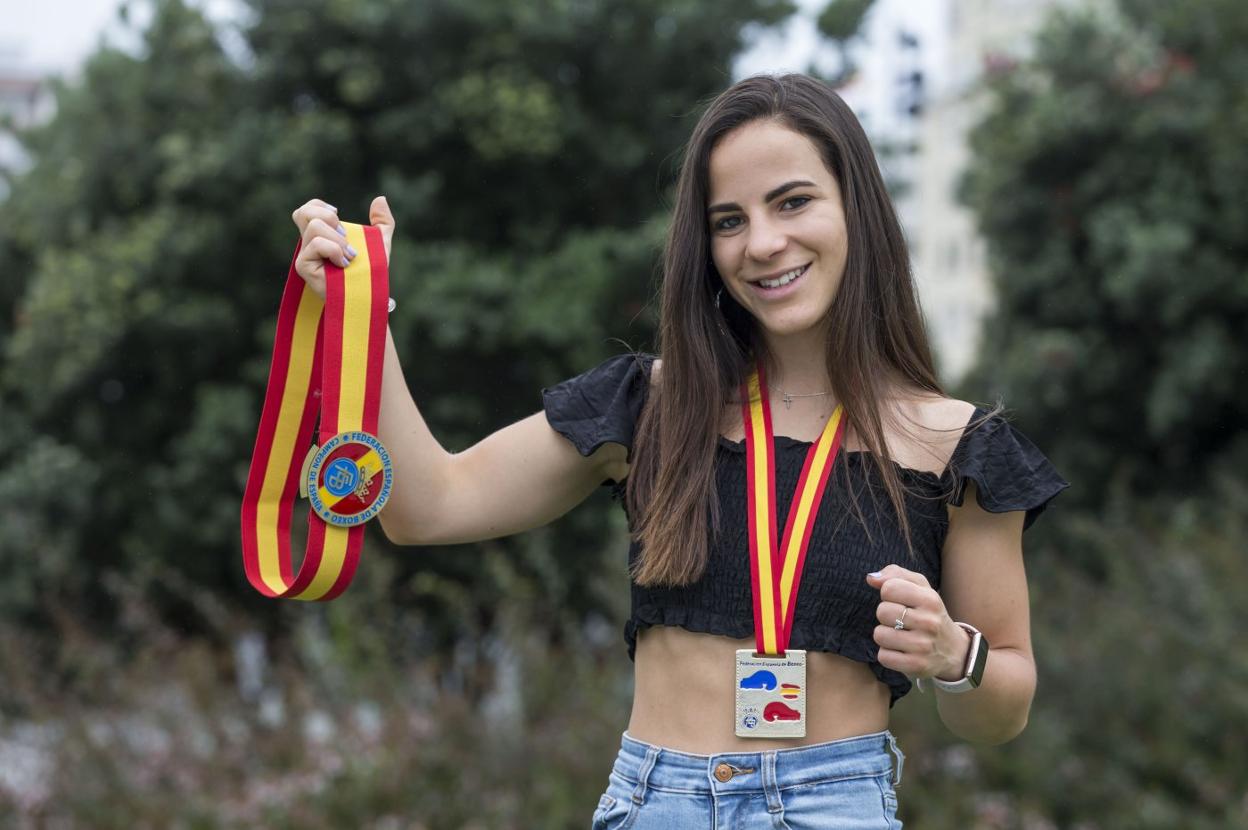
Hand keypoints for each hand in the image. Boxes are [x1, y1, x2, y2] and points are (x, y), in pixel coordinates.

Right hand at [291, 195, 394, 297]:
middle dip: (329, 217)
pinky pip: (316, 244)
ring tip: (349, 256)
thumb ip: (383, 221)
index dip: (319, 206)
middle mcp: (309, 244)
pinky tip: (343, 264)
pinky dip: (334, 250)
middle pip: (303, 212)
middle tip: (345, 235)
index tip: (339, 214)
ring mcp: (305, 255)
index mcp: (321, 235)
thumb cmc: (371, 273)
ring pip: (314, 227)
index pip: (307, 210)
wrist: (369, 297)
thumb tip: (380, 199)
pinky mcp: (304, 266)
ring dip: (338, 240)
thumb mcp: (381, 243)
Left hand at [866, 565, 970, 681]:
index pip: (889, 588)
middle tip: (899, 620)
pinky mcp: (917, 665)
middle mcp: (929, 622)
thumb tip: (871, 578)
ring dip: (884, 635)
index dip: (887, 594)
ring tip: (899, 636)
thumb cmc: (929, 613)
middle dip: (885, 615)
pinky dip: (887, 654)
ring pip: (879, 635)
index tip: (898, 601)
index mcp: (930, 599)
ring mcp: (923, 646)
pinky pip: (883, 657)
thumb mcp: (920, 588)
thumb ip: (895, 575)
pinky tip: (900, 651)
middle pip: (882, 611)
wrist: (954, 650)